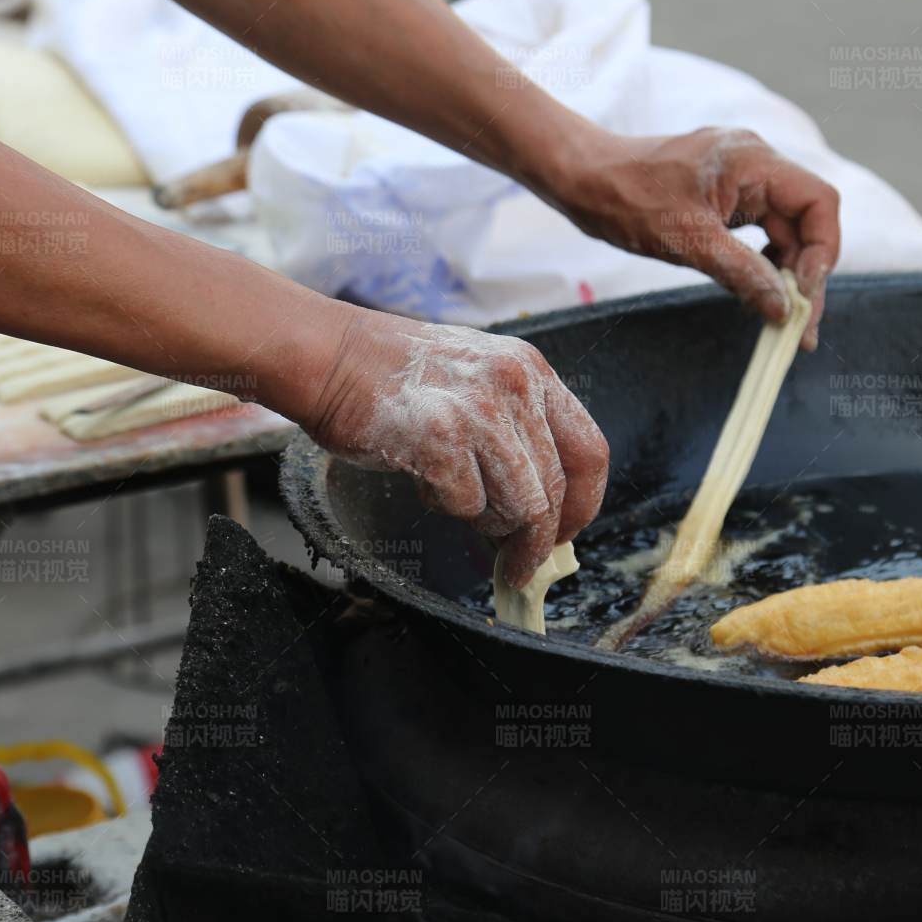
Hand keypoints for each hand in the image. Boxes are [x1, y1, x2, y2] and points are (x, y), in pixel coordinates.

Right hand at [305, 310, 608, 588]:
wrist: (332, 358)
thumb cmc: (396, 376)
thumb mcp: (477, 379)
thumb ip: (514, 431)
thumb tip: (538, 513)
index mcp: (531, 370)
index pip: (589, 451)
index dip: (583, 504)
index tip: (564, 533)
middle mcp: (514, 386)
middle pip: (554, 490)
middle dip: (535, 539)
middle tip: (517, 564)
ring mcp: (478, 412)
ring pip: (519, 506)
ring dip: (491, 526)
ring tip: (459, 506)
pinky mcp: (439, 440)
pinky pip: (466, 505)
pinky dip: (446, 507)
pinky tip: (424, 480)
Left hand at [540, 127, 840, 350]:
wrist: (582, 179)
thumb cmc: (626, 198)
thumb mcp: (687, 240)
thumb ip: (742, 272)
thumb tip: (784, 309)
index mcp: (754, 160)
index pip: (819, 202)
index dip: (823, 251)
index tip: (805, 296)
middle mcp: (755, 163)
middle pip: (805, 221)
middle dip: (805, 275)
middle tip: (799, 330)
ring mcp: (740, 178)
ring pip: (783, 231)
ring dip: (784, 274)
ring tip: (780, 319)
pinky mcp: (723, 196)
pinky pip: (757, 231)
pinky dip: (760, 264)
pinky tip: (756, 293)